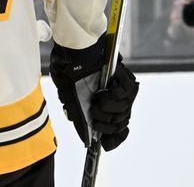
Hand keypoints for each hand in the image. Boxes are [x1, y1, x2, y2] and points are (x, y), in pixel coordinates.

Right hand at [50, 36, 138, 150]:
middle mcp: (113, 97)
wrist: (72, 47)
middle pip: (121, 122)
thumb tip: (84, 138)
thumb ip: (76, 115)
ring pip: (125, 111)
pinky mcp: (125, 78)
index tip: (105, 145)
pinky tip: (103, 92)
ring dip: (108, 111)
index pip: (116, 128)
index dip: (114, 138)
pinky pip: (126, 95)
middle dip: (107, 125)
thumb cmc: (67, 65)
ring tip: (97, 102)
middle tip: (95, 118)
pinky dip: (113, 97)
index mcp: (100, 102)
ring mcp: (120, 88)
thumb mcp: (67, 94)